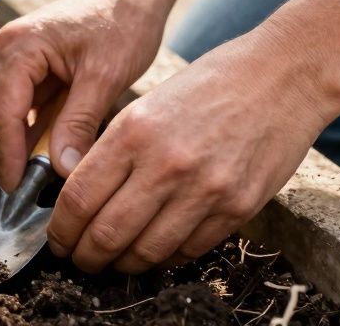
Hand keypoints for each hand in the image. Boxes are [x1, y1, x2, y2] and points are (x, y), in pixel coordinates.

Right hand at [0, 0, 165, 189]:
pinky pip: (10, 111)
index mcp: (18, 47)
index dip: (6, 156)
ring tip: (23, 187)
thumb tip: (61, 171)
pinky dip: (17, 137)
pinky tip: (33, 164)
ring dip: (3, 149)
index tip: (16, 191)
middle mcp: (2, 51)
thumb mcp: (105, 75)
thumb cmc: (121, 23)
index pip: (0, 113)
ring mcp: (7, 60)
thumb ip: (79, 122)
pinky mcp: (21, 71)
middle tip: (14, 199)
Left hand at [45, 39, 329, 272]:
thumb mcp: (147, 106)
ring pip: (146, 252)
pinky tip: (156, 248)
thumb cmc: (210, 85)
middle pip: (106, 234)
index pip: (79, 197)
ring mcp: (205, 189)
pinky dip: (166, 256)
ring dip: (124, 264)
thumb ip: (114, 151)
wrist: (282, 75)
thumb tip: (80, 197)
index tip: (57, 238)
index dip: (61, 228)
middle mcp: (166, 164)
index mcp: (134, 131)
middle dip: (85, 256)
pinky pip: (189, 249)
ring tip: (115, 261)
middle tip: (79, 259)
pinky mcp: (238, 207)